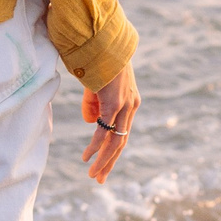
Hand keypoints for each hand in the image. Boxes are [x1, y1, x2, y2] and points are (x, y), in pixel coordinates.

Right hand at [80, 62, 139, 183]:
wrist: (104, 41)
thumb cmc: (98, 60)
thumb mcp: (96, 86)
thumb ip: (94, 104)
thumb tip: (90, 123)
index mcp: (130, 101)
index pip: (123, 132)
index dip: (112, 150)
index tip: (102, 164)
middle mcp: (132, 105)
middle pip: (122, 141)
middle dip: (109, 162)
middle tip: (99, 179)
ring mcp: (125, 105)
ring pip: (115, 141)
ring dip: (103, 160)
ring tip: (93, 174)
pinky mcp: (115, 103)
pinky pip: (105, 130)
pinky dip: (96, 146)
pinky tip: (88, 157)